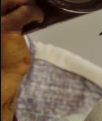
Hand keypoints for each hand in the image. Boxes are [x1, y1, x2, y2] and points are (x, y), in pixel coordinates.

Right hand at [1, 1, 41, 120]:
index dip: (15, 0)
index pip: (4, 1)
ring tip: (36, 12)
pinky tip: (39, 18)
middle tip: (32, 4)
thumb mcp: (7, 33)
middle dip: (21, 0)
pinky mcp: (7, 27)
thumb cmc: (5, 55)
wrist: (3, 73)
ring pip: (16, 1)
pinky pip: (25, 12)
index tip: (25, 2)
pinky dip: (35, 13)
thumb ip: (13, 19)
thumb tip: (27, 6)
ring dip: (29, 4)